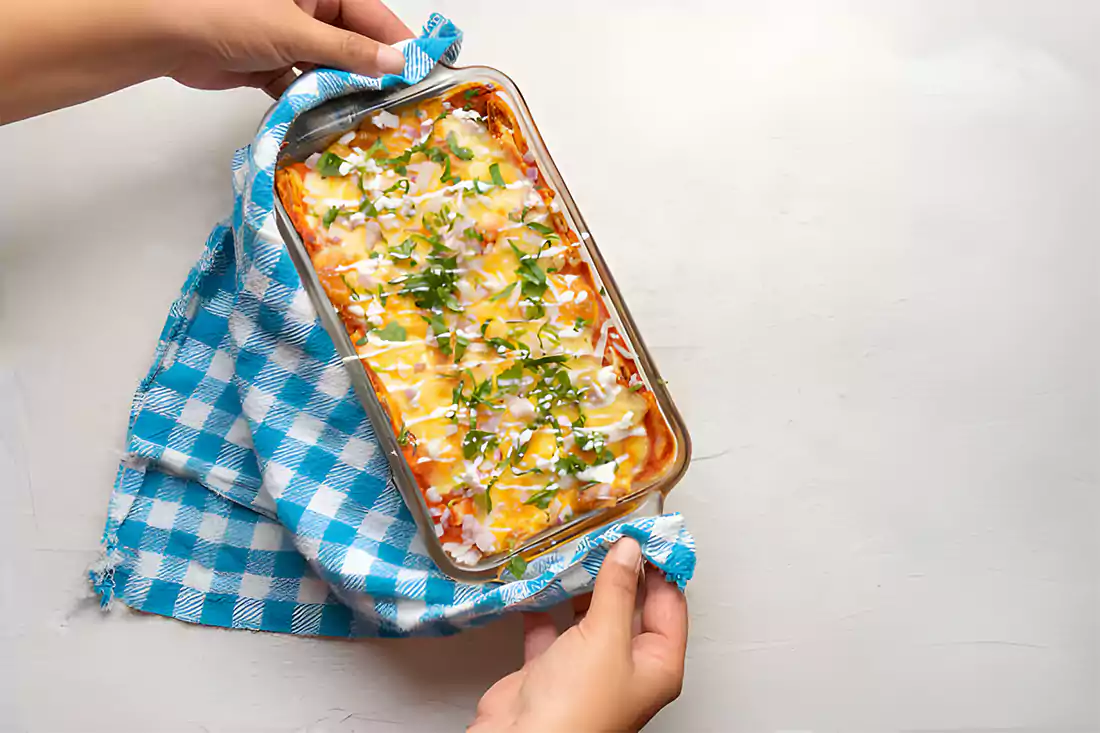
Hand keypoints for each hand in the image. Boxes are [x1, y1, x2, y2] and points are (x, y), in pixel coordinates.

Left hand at [1, 0, 411, 122]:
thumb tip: (395, 65)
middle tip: (397, 106)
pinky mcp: (270, 64)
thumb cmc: (227, 13)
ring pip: (330, 67)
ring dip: (342, 92)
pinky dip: (313, 102)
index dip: (397, 44)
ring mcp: (288, 36)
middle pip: (354, 43)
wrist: (164, 33)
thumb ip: (349, 50)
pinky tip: (329, 122)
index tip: (421, 74)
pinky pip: (303, 85)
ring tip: (368, 120)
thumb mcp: (297, 31)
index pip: (373, 14)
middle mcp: (307, 8)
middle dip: (371, 73)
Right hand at [469, 538, 688, 732]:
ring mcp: (587, 667)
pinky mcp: (550, 668)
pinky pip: (550, 627)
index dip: (659, 566)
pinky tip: (537, 580)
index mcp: (657, 665)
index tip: (646, 530)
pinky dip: (542, 605)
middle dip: (615, 569)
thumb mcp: (606, 637)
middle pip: (628, 605)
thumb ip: (617, 589)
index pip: (669, 604)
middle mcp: (626, 666)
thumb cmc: (576, 708)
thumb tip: (629, 550)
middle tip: (604, 531)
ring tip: (571, 546)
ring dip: (578, 583)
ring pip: (588, 614)